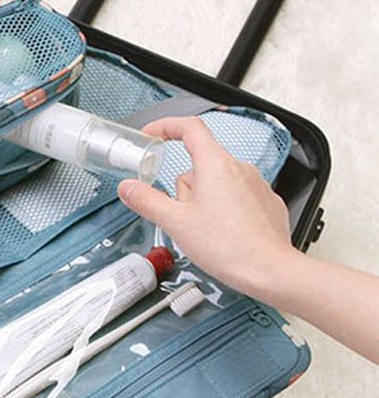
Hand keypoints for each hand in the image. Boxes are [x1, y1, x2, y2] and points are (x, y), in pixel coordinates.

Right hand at [116, 116, 295, 299]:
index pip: (189, 128)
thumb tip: (128, 188)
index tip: (152, 134)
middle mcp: (239, 168)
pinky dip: (224, 210)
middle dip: (185, 188)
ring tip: (206, 230)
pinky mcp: (265, 203)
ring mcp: (256, 184)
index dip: (166, 126)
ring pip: (216, 183)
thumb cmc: (229, 246)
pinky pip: (235, 196)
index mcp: (215, 165)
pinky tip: (223, 234)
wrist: (270, 270)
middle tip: (183, 217)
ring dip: (204, 200)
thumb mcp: (175, 223)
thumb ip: (147, 201)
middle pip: (198, 165)